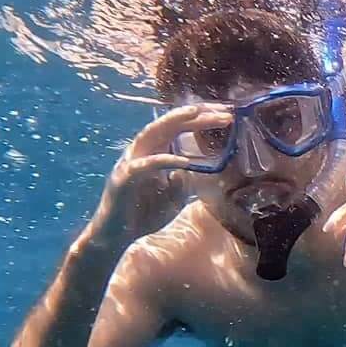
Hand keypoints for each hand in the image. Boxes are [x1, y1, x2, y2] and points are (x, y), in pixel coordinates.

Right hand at [89, 104, 232, 246]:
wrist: (118, 235)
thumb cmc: (145, 213)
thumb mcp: (176, 194)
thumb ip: (186, 178)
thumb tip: (197, 166)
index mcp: (155, 152)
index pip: (180, 127)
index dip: (203, 118)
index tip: (227, 113)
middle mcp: (142, 151)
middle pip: (169, 124)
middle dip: (196, 114)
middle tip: (224, 111)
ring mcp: (131, 162)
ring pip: (151, 133)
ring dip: (173, 121)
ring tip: (195, 113)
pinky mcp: (123, 179)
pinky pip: (145, 166)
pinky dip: (164, 161)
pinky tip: (183, 161)